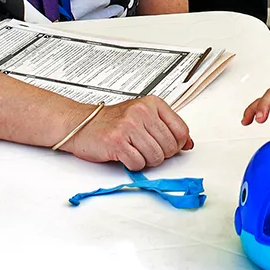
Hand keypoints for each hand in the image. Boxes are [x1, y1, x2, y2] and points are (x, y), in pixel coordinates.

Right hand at [61, 96, 193, 169]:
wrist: (80, 123)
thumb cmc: (112, 121)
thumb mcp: (143, 116)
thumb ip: (167, 128)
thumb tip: (189, 144)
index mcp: (152, 103)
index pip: (181, 131)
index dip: (176, 145)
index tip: (166, 146)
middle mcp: (142, 112)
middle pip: (170, 147)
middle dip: (160, 155)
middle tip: (144, 149)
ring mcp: (129, 126)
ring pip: (156, 157)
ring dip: (146, 161)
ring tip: (134, 151)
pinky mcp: (117, 142)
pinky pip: (138, 164)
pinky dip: (132, 165)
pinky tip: (124, 155)